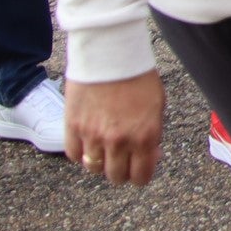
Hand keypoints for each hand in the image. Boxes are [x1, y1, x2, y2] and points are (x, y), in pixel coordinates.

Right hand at [65, 69, 165, 185]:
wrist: (111, 53)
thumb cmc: (138, 76)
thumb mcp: (157, 107)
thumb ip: (152, 135)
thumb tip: (150, 154)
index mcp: (145, 137)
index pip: (141, 177)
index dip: (140, 174)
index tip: (139, 166)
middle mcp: (119, 141)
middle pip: (116, 176)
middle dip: (121, 171)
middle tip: (122, 158)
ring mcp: (94, 135)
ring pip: (94, 168)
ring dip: (100, 162)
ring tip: (104, 149)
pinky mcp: (73, 126)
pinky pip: (74, 154)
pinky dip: (81, 153)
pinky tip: (88, 143)